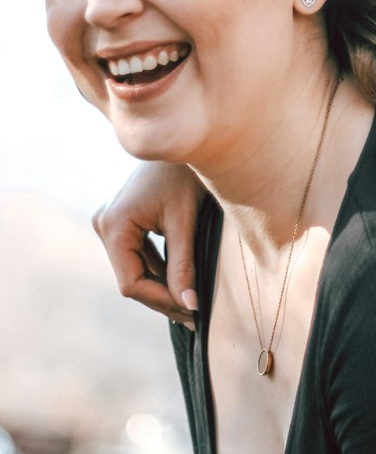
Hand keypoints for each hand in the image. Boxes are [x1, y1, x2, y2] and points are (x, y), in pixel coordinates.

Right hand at [92, 161, 204, 326]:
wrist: (183, 138)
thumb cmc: (185, 174)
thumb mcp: (185, 222)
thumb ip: (184, 266)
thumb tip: (189, 307)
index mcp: (113, 226)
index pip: (131, 282)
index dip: (161, 300)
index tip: (191, 312)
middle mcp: (104, 224)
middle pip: (131, 276)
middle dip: (162, 295)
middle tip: (194, 315)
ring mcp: (110, 222)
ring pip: (135, 267)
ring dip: (161, 284)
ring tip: (191, 303)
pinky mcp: (122, 220)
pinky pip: (138, 254)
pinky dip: (159, 267)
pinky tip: (181, 281)